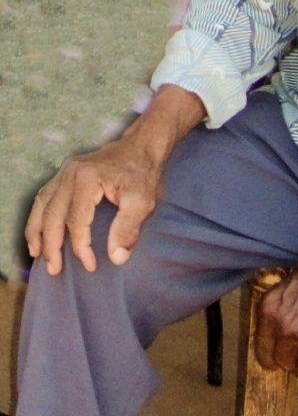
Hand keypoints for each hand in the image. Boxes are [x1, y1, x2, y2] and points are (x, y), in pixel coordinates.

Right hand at [24, 84, 205, 275]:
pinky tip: (38, 232)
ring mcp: (65, 170)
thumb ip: (128, 229)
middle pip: (52, 215)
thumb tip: (117, 258)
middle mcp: (70, 172)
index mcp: (88, 178)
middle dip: (51, 246)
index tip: (91, 264)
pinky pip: (44, 196)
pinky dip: (38, 216)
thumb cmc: (142, 173)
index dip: (81, 247)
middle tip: (54, 269)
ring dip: (36, 232)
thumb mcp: (142, 201)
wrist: (141, 147)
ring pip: (41, 205)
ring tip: (37, 255)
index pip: (76, 221)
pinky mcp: (65, 172)